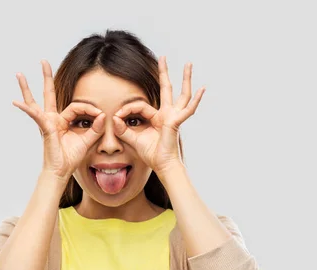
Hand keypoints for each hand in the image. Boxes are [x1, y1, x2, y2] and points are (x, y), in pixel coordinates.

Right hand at [12, 60, 105, 180]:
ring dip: (27, 87)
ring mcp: (46, 122)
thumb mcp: (87, 141)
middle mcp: (52, 118)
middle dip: (46, 77)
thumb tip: (101, 116)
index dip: (90, 110)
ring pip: (36, 100)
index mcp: (62, 121)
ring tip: (19, 74)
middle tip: (43, 61)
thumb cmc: (71, 159)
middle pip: (49, 93)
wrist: (61, 172)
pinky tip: (16, 102)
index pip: (77, 106)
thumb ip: (95, 129)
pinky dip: (27, 108)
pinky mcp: (44, 128)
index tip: (100, 117)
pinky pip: (36, 115)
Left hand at [112, 56, 204, 175]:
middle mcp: (167, 114)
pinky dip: (196, 100)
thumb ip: (123, 129)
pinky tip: (202, 89)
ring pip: (182, 94)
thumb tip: (114, 118)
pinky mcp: (176, 122)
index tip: (117, 115)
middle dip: (164, 73)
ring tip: (189, 64)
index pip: (140, 105)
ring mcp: (174, 117)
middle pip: (167, 89)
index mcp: (157, 118)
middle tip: (162, 58)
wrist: (162, 165)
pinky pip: (188, 110)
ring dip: (185, 79)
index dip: (127, 108)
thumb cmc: (151, 154)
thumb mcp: (133, 139)